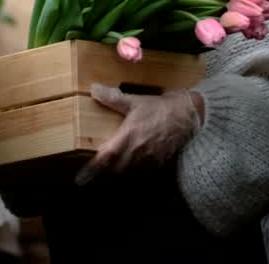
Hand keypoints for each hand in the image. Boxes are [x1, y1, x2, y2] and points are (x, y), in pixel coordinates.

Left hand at [75, 84, 203, 185]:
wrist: (188, 116)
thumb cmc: (160, 108)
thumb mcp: (136, 101)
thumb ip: (113, 98)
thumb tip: (94, 90)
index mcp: (128, 137)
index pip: (106, 157)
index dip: (92, 169)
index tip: (80, 178)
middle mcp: (137, 152)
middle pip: (114, 170)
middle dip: (102, 175)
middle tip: (89, 178)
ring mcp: (149, 160)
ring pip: (128, 174)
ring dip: (117, 175)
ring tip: (106, 176)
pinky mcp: (159, 164)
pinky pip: (142, 173)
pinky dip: (133, 174)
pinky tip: (130, 170)